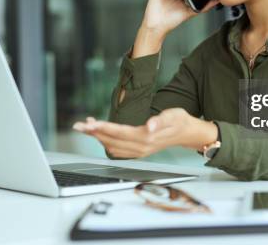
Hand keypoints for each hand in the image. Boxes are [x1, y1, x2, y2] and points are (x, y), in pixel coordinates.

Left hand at [72, 108, 218, 158]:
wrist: (187, 133)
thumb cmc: (179, 121)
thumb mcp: (173, 116)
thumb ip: (159, 121)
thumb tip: (149, 126)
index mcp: (147, 137)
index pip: (120, 133)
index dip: (104, 128)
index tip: (90, 123)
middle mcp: (141, 147)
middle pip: (112, 141)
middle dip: (94, 133)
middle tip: (79, 125)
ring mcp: (139, 151)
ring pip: (112, 146)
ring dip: (97, 137)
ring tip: (84, 127)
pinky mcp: (138, 150)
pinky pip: (117, 149)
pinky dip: (105, 142)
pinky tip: (98, 134)